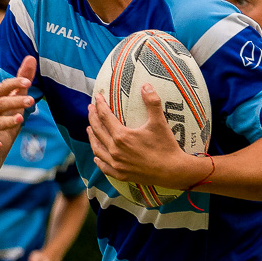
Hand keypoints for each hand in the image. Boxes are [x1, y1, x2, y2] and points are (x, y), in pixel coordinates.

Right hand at [0, 56, 36, 155]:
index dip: (14, 84)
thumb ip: (19, 85)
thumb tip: (30, 58)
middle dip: (15, 101)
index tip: (28, 81)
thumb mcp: (10, 105)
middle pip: (0, 104)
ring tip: (20, 118)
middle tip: (30, 100)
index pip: (2, 89)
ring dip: (7, 120)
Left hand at [87, 86, 202, 189]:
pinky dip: (98, 160)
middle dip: (93, 118)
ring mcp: (116, 164)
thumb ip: (152, 102)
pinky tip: (96, 156)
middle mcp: (115, 150)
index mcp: (122, 136)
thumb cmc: (166, 146)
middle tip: (90, 108)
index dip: (100, 105)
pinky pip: (104, 167)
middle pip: (98, 131)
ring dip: (92, 137)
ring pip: (97, 149)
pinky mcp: (121, 174)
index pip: (105, 117)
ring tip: (89, 129)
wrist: (172, 172)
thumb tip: (146, 85)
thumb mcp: (160, 122)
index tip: (98, 97)